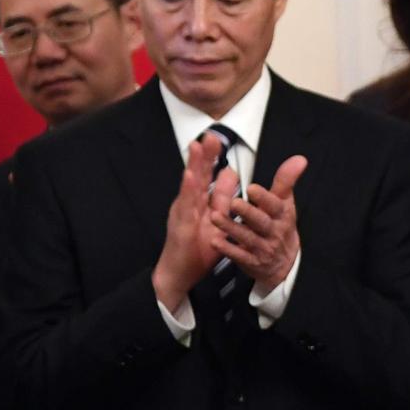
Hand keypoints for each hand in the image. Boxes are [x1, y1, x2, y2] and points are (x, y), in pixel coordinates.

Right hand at [153, 135, 233, 310]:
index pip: (206, 176)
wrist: (179, 275)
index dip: (211, 158)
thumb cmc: (196, 250)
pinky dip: (187, 190)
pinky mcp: (180, 225)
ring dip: (193, 165)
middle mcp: (189, 204)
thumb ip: (222, 199)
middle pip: (197, 175)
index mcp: (199, 202)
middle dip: (203, 155)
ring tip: (197, 146)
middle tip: (210, 134)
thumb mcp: (216, 222)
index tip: (218, 139)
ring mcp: (182, 213)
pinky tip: (190, 177)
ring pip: (189, 186)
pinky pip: (185, 206)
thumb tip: (230, 174)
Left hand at [211, 156, 306, 290]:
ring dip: (231, 228)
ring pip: (247, 238)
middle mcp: (274, 233)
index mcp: (283, 216)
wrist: (284, 264)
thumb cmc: (280, 226)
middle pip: (262, 223)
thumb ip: (286, 181)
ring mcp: (263, 249)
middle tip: (234, 203)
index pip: (275, 206)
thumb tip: (300, 159)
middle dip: (248, 213)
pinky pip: (239, 256)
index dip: (264, 198)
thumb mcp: (285, 203)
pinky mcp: (252, 262)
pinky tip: (215, 241)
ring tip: (215, 217)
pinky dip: (227, 249)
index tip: (251, 188)